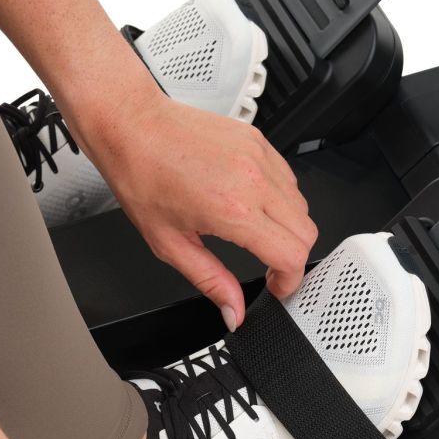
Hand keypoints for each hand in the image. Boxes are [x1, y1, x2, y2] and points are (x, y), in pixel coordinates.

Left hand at [72, 87, 317, 328]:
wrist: (132, 127)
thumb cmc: (142, 177)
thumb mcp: (170, 245)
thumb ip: (210, 281)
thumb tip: (232, 310)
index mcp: (233, 210)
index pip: (291, 254)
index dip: (289, 280)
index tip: (277, 286)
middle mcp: (253, 181)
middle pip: (306, 232)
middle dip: (292, 258)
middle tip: (270, 267)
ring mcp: (259, 156)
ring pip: (302, 204)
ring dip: (288, 228)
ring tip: (257, 235)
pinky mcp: (258, 141)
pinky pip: (287, 178)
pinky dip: (280, 199)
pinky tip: (252, 204)